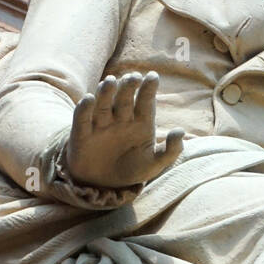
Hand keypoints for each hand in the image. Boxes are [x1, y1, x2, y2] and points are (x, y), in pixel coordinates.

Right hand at [64, 72, 184, 188]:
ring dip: (106, 92)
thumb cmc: (132, 170)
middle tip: (133, 77)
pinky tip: (89, 99)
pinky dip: (84, 108)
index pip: (145, 101)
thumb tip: (181, 131)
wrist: (104, 186)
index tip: (153, 76)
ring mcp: (101, 124)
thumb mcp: (154, 165)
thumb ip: (171, 150)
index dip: (149, 88)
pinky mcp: (82, 133)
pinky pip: (82, 118)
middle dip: (128, 87)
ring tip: (111, 81)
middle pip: (125, 98)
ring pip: (104, 103)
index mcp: (140, 122)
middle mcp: (121, 119)